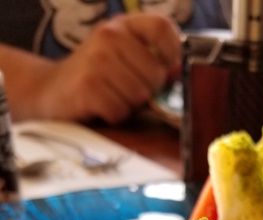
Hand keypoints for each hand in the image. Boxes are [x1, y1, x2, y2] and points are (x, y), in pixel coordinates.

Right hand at [35, 13, 180, 123]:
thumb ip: (153, 63)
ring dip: (129, 106)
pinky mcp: (88, 86)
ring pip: (140, 96)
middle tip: (127, 91)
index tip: (166, 69)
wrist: (51, 90)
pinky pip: (121, 111)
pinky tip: (101, 107)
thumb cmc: (96, 78)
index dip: (172, 53)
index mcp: (122, 26)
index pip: (163, 27)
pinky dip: (114, 116)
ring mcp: (97, 60)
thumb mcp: (124, 60)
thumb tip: (178, 72)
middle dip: (148, 92)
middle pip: (156, 74)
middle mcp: (109, 36)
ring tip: (111, 97)